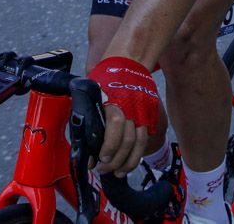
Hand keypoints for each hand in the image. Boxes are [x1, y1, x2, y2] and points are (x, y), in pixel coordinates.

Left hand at [87, 56, 157, 176]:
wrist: (129, 60)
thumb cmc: (106, 76)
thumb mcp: (92, 93)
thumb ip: (90, 115)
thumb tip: (83, 140)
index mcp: (114, 102)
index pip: (113, 132)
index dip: (105, 150)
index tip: (95, 161)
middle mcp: (131, 109)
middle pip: (126, 143)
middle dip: (113, 161)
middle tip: (102, 169)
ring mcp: (143, 113)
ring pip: (138, 145)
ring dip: (127, 163)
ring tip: (117, 172)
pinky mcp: (150, 115)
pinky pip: (145, 139)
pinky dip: (138, 154)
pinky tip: (129, 163)